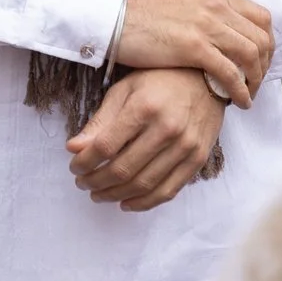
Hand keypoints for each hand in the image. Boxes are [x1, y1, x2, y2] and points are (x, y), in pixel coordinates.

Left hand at [66, 70, 225, 210]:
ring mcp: (185, 146)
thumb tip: (74, 148)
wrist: (207, 77)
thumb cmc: (160, 80)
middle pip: (122, 169)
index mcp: (144, 107)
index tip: (74, 167)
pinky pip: (168, 191)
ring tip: (98, 194)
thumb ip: (100, 121)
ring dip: (115, 195)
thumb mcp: (125, 90)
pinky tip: (126, 203)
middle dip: (95, 182)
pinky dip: (144, 202)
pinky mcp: (197, 159)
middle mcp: (166, 129)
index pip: (105, 146)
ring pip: (143, 185)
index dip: (84, 162)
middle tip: (82, 183)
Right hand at [113, 0, 272, 106]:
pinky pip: (230, 72)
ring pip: (251, 55)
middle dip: (264, 66)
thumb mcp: (186, 4)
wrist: (115, 21)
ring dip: (255, 80)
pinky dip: (239, 90)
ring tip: (247, 96)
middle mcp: (217, 4)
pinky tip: (236, 102)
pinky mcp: (194, 46)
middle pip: (261, 37)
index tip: (260, 64)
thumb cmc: (145, 18)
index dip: (267, 45)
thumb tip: (229, 36)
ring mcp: (206, 24)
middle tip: (255, 84)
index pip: (261, 18)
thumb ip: (211, 13)